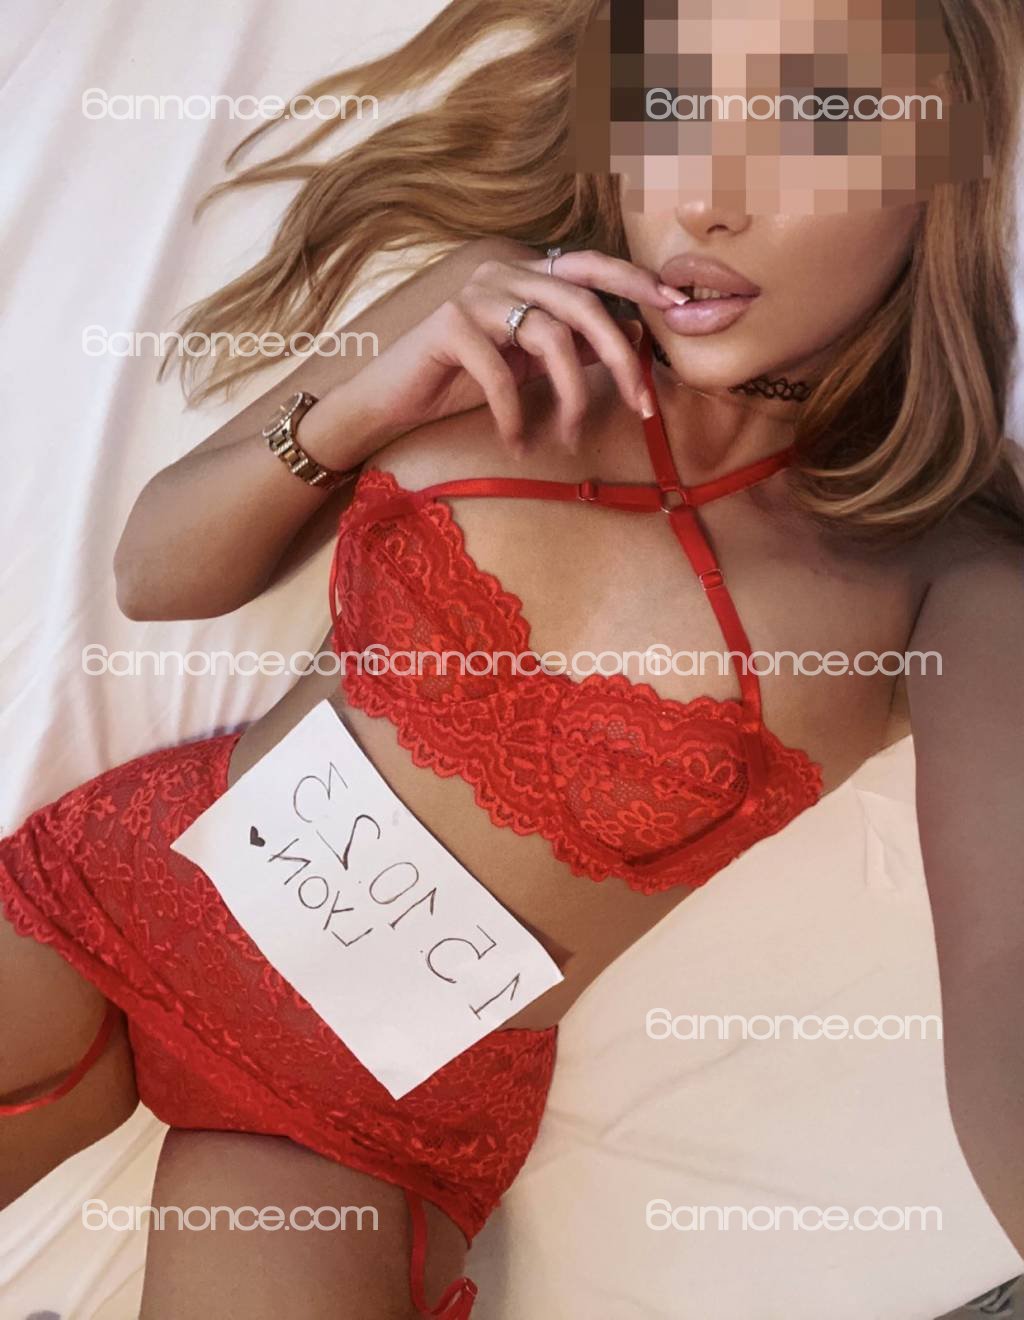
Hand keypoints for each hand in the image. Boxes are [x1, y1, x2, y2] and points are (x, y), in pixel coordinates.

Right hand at [305, 249, 685, 459]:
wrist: (390, 400)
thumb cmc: (460, 382)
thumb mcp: (527, 365)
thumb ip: (571, 348)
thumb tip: (629, 346)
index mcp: (527, 276)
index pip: (591, 267)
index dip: (636, 281)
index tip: (677, 306)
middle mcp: (504, 274)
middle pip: (581, 304)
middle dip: (619, 357)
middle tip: (642, 406)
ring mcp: (474, 294)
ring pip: (548, 338)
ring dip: (570, 397)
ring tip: (570, 438)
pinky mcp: (447, 324)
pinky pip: (500, 374)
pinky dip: (516, 415)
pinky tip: (520, 444)